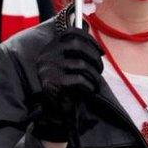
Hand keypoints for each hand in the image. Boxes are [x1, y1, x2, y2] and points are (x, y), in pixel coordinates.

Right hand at [32, 28, 103, 143]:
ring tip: (95, 83)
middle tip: (100, 69)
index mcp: (49, 49)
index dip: (89, 39)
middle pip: (77, 46)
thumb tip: (90, 34)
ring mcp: (49, 69)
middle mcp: (46, 56)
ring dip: (93, 75)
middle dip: (94, 57)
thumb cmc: (66, 88)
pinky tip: (89, 90)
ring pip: (81, 64)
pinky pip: (80, 79)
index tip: (100, 50)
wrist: (54, 114)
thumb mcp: (68, 66)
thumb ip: (76, 52)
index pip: (70, 33)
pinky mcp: (54, 84)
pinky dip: (89, 85)